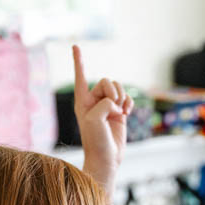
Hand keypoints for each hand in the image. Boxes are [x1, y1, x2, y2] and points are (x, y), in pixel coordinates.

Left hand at [73, 45, 132, 183]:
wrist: (107, 158)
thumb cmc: (96, 141)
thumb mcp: (95, 118)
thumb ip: (105, 103)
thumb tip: (117, 104)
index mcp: (82, 101)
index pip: (80, 77)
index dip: (79, 61)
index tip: (75, 46)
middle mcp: (94, 102)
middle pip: (107, 81)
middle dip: (113, 91)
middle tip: (114, 105)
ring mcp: (108, 107)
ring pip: (118, 88)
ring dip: (122, 97)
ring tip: (121, 111)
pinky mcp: (120, 113)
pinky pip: (127, 98)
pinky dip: (129, 102)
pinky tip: (127, 112)